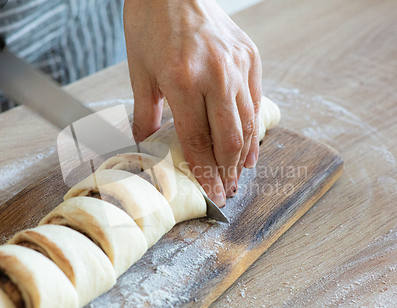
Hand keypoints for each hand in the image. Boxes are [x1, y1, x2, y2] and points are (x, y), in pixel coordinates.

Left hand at [124, 0, 261, 206]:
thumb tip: (144, 142)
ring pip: (246, 122)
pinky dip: (254, 127)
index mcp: (182, 80)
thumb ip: (145, 111)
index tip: (211, 194)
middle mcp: (215, 75)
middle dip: (227, 171)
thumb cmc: (151, 24)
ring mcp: (237, 65)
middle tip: (226, 191)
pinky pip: (256, 100)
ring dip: (243, 154)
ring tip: (238, 175)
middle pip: (228, 138)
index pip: (197, 140)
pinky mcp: (250, 56)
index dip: (205, 172)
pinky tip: (251, 144)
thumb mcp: (140, 70)